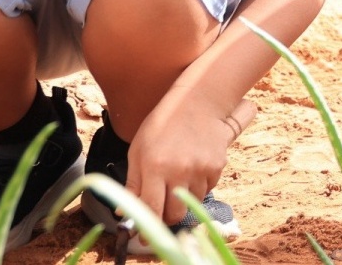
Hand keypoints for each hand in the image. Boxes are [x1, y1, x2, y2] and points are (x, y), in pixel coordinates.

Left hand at [126, 99, 255, 224]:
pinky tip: (192, 170)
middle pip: (175, 214)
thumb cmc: (163, 124)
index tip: (145, 238)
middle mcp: (180, 171)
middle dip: (166, 218)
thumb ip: (133, 182)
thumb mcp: (138, 150)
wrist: (198, 102)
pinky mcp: (217, 166)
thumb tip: (124, 211)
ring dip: (183, 200)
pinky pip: (207, 189)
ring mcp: (201, 169)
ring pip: (192, 203)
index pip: (151, 209)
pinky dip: (199, 187)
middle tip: (162, 210)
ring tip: (177, 181)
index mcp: (155, 167)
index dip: (147, 228)